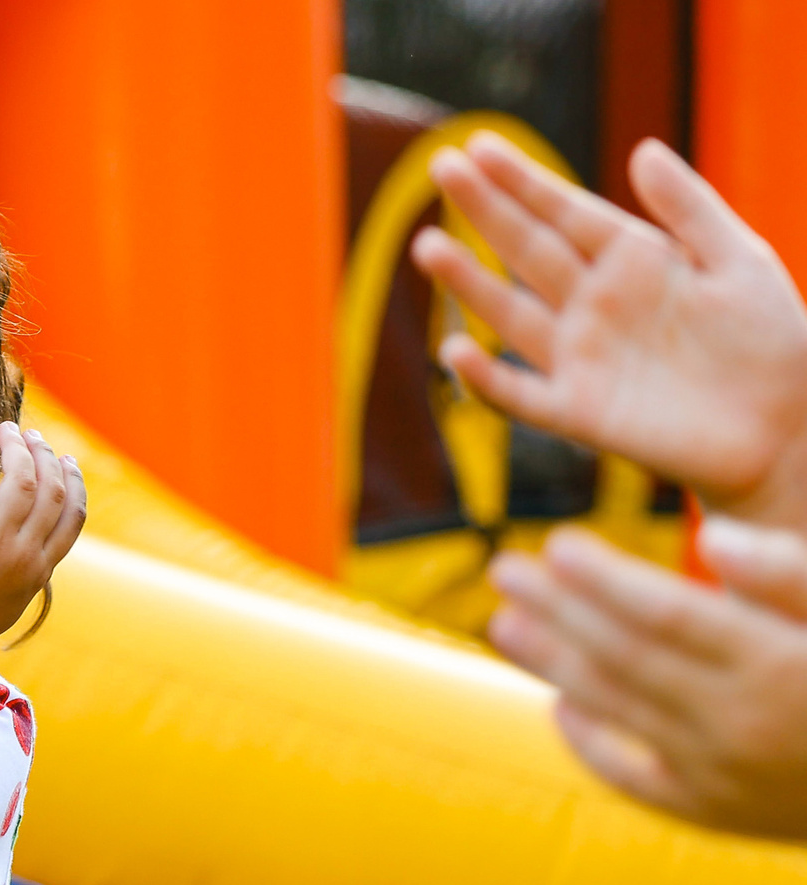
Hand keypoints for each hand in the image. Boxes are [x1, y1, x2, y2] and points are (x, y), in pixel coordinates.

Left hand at [0, 421, 84, 662]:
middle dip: (47, 455)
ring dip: (18, 448)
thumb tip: (29, 545)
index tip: (66, 461)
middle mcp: (22, 555)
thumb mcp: (5, 603)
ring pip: (21, 479)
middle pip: (52, 489)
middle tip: (32, 435)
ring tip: (7, 431)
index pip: (73, 516)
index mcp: (38, 571)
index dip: (74, 482)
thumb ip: (23, 572)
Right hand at [412, 134, 806, 528]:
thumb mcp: (740, 258)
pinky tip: (456, 351)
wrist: (785, 424)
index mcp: (633, 260)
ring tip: (428, 245)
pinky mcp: (579, 413)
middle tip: (439, 165)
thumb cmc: (771, 340)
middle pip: (527, 250)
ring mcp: (581, 358)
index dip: (522, 180)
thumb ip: (690, 207)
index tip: (478, 145)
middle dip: (483, 210)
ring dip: (469, 282)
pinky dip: (485, 379)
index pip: (565, 212)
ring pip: (510, 314)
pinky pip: (520, 395)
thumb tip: (640, 150)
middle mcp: (595, 304)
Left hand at [487, 519, 806, 840]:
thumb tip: (712, 537)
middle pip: (624, 657)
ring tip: (503, 622)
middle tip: (505, 567)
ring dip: (551, 664)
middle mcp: (743, 726)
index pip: (669, 614)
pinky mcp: (715, 814)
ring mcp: (721, 776)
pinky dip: (588, 739)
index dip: (605, 578)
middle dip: (558, 609)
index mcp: (785, 667)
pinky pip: (630, 776)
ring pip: (615, 711)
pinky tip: (557, 702)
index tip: (557, 542)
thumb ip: (794, 573)